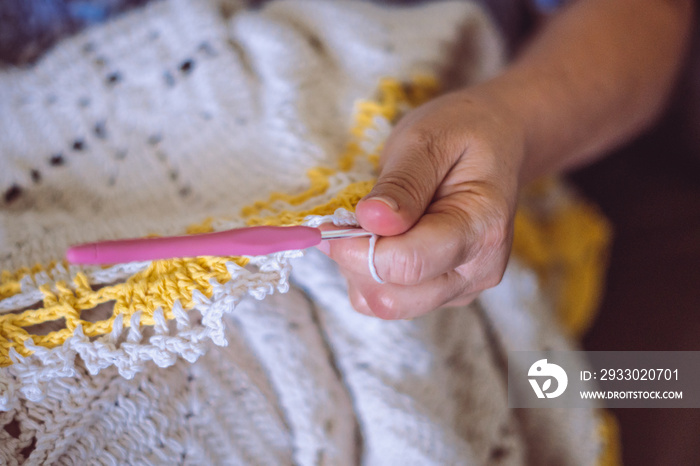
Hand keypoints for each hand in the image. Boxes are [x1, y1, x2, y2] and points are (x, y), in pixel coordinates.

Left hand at [322, 87, 525, 318]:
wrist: (498, 141)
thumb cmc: (463, 132)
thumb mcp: (428, 139)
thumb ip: (401, 184)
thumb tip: (371, 220)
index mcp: (482, 228)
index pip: (408, 264)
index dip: (356, 248)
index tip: (325, 224)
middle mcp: (478, 269)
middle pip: (395, 298)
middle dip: (355, 262)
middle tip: (343, 221)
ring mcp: (463, 286)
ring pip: (388, 306)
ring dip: (359, 270)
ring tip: (366, 226)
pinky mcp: (445, 292)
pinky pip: (393, 301)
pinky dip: (370, 276)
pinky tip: (377, 240)